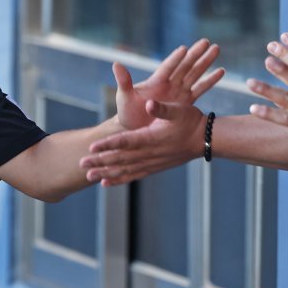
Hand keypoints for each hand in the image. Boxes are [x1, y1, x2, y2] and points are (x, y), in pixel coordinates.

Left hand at [81, 100, 205, 185]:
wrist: (205, 139)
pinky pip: (133, 176)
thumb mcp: (179, 109)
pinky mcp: (154, 168)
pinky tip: (105, 183)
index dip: (109, 145)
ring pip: (125, 170)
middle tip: (81, 163)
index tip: (93, 147)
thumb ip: (162, 108)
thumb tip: (149, 103)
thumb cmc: (191, 120)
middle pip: (121, 159)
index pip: (126, 142)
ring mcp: (152, 163)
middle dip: (101, 161)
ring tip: (88, 176)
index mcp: (152, 137)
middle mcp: (150, 153)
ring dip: (106, 173)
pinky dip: (119, 180)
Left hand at [114, 39, 223, 130]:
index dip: (174, 59)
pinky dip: (209, 81)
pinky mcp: (184, 103)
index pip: (167, 68)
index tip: (184, 49)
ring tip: (216, 48)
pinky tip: (221, 71)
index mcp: (155, 82)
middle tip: (206, 42)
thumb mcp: (124, 97)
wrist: (135, 129)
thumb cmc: (127, 113)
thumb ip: (124, 81)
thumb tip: (116, 63)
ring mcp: (178, 92)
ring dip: (205, 62)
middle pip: (184, 66)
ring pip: (194, 74)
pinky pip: (199, 89)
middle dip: (195, 54)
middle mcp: (169, 84)